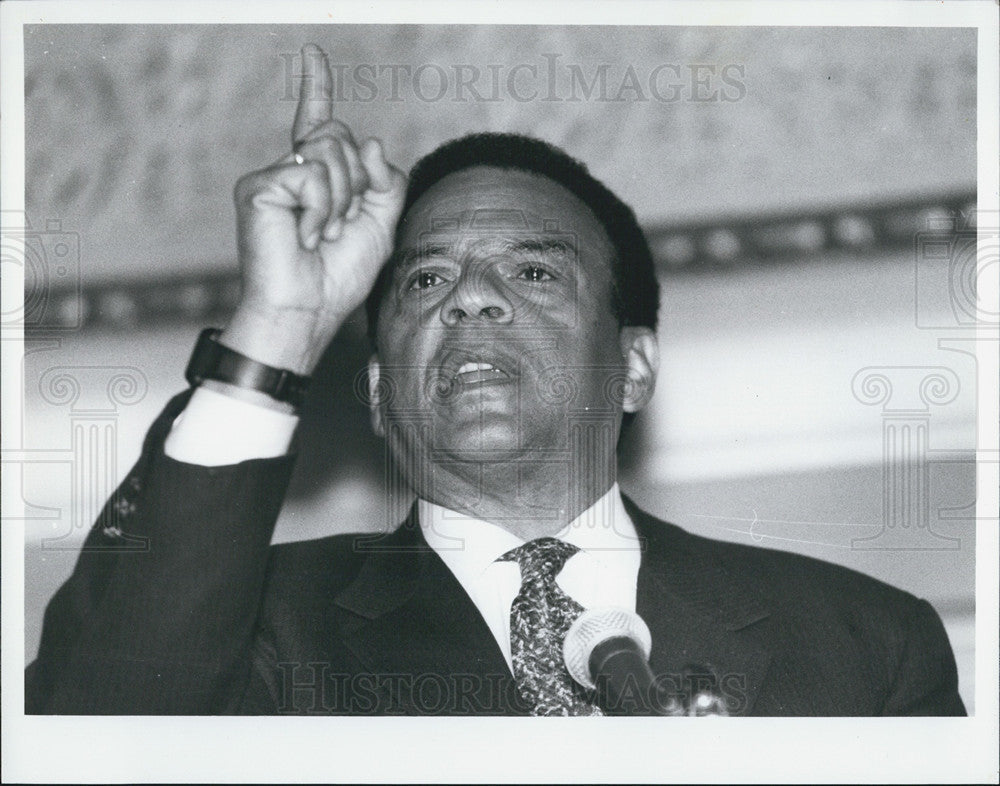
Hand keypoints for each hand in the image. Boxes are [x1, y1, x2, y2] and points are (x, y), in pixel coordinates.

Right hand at [222, 44, 406, 374]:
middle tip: (342, 226)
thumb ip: (386, 182)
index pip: (318, 123)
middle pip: (341, 136)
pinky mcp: (258, 187)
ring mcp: (273, 177)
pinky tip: (306, 237)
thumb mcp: (381, 225)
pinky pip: (311, 174)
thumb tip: (369, 141)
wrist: (308, 310)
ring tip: (322, 235)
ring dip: (342, 200)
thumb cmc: (339, 276)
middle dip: (358, 183)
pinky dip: (321, 210)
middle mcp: (292, 170)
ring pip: (331, 152)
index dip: (316, 87)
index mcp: (318, 178)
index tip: (313, 54)